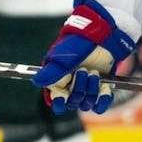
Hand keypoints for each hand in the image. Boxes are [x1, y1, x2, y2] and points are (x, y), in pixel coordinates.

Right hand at [32, 0, 134, 114]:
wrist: (101, 35)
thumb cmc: (79, 43)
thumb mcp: (65, 56)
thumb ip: (52, 71)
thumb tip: (36, 82)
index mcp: (58, 82)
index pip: (56, 102)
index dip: (59, 103)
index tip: (63, 98)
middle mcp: (72, 88)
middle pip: (73, 102)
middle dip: (79, 88)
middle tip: (84, 70)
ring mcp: (87, 89)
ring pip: (87, 103)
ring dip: (92, 90)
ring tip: (95, 73)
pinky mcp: (101, 88)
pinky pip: (101, 105)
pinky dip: (103, 100)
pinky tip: (105, 89)